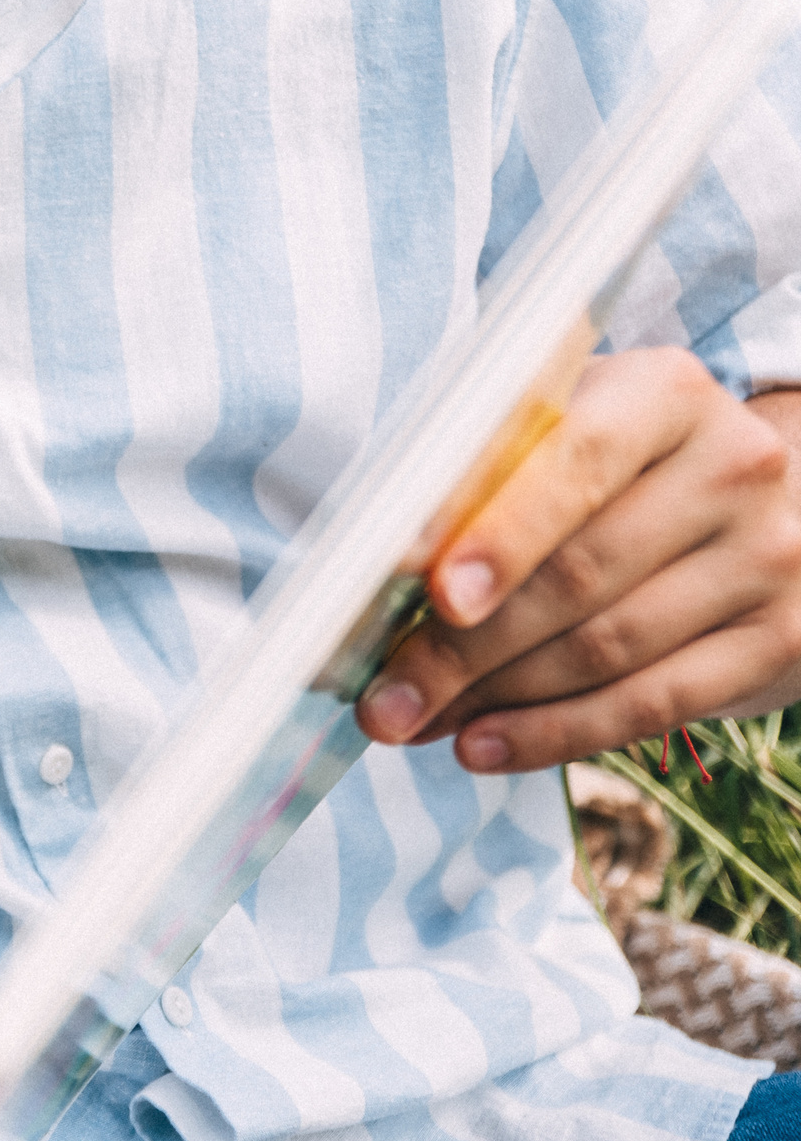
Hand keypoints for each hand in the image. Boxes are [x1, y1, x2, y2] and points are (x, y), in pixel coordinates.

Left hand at [357, 349, 800, 771]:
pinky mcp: (783, 638)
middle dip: (461, 646)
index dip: (493, 531)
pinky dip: (556, 732)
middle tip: (379, 695)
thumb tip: (383, 568)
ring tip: (411, 721)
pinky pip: (654, 703)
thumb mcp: (567, 431)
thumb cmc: (622, 465)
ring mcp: (768, 557)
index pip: (573, 462)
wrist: (776, 498)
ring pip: (606, 648)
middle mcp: (733, 468)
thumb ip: (488, 474)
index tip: (417, 584)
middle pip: (577, 574)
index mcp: (666, 395)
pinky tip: (484, 746)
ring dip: (492, 697)